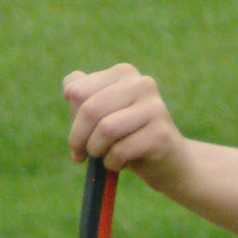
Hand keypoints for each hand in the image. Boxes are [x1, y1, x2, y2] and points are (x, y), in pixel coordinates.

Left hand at [62, 64, 187, 185]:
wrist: (167, 161)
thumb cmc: (127, 136)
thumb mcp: (101, 114)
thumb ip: (82, 95)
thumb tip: (69, 88)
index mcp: (124, 73)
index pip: (79, 91)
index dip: (72, 121)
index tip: (77, 141)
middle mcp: (142, 84)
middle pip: (91, 110)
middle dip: (79, 139)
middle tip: (81, 155)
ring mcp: (154, 108)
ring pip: (106, 130)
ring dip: (97, 151)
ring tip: (104, 157)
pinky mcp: (160, 134)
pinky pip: (120, 151)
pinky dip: (112, 164)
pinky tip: (122, 163)